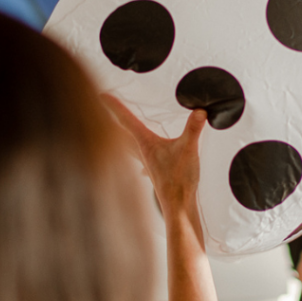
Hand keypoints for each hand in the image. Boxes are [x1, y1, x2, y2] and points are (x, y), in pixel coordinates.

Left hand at [103, 96, 205, 241]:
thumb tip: (199, 111)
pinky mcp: (153, 170)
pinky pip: (140, 158)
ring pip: (127, 145)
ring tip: (114, 130)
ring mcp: (145, 162)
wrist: (178, 206)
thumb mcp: (189, 149)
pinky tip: (141, 165)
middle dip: (113, 119)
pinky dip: (137, 154)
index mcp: (145, 142)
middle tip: (102, 107)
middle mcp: (141, 151)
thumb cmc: (179, 179)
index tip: (101, 94)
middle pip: (121, 131)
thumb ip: (193, 129)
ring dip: (121, 135)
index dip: (114, 106)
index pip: (127, 119)